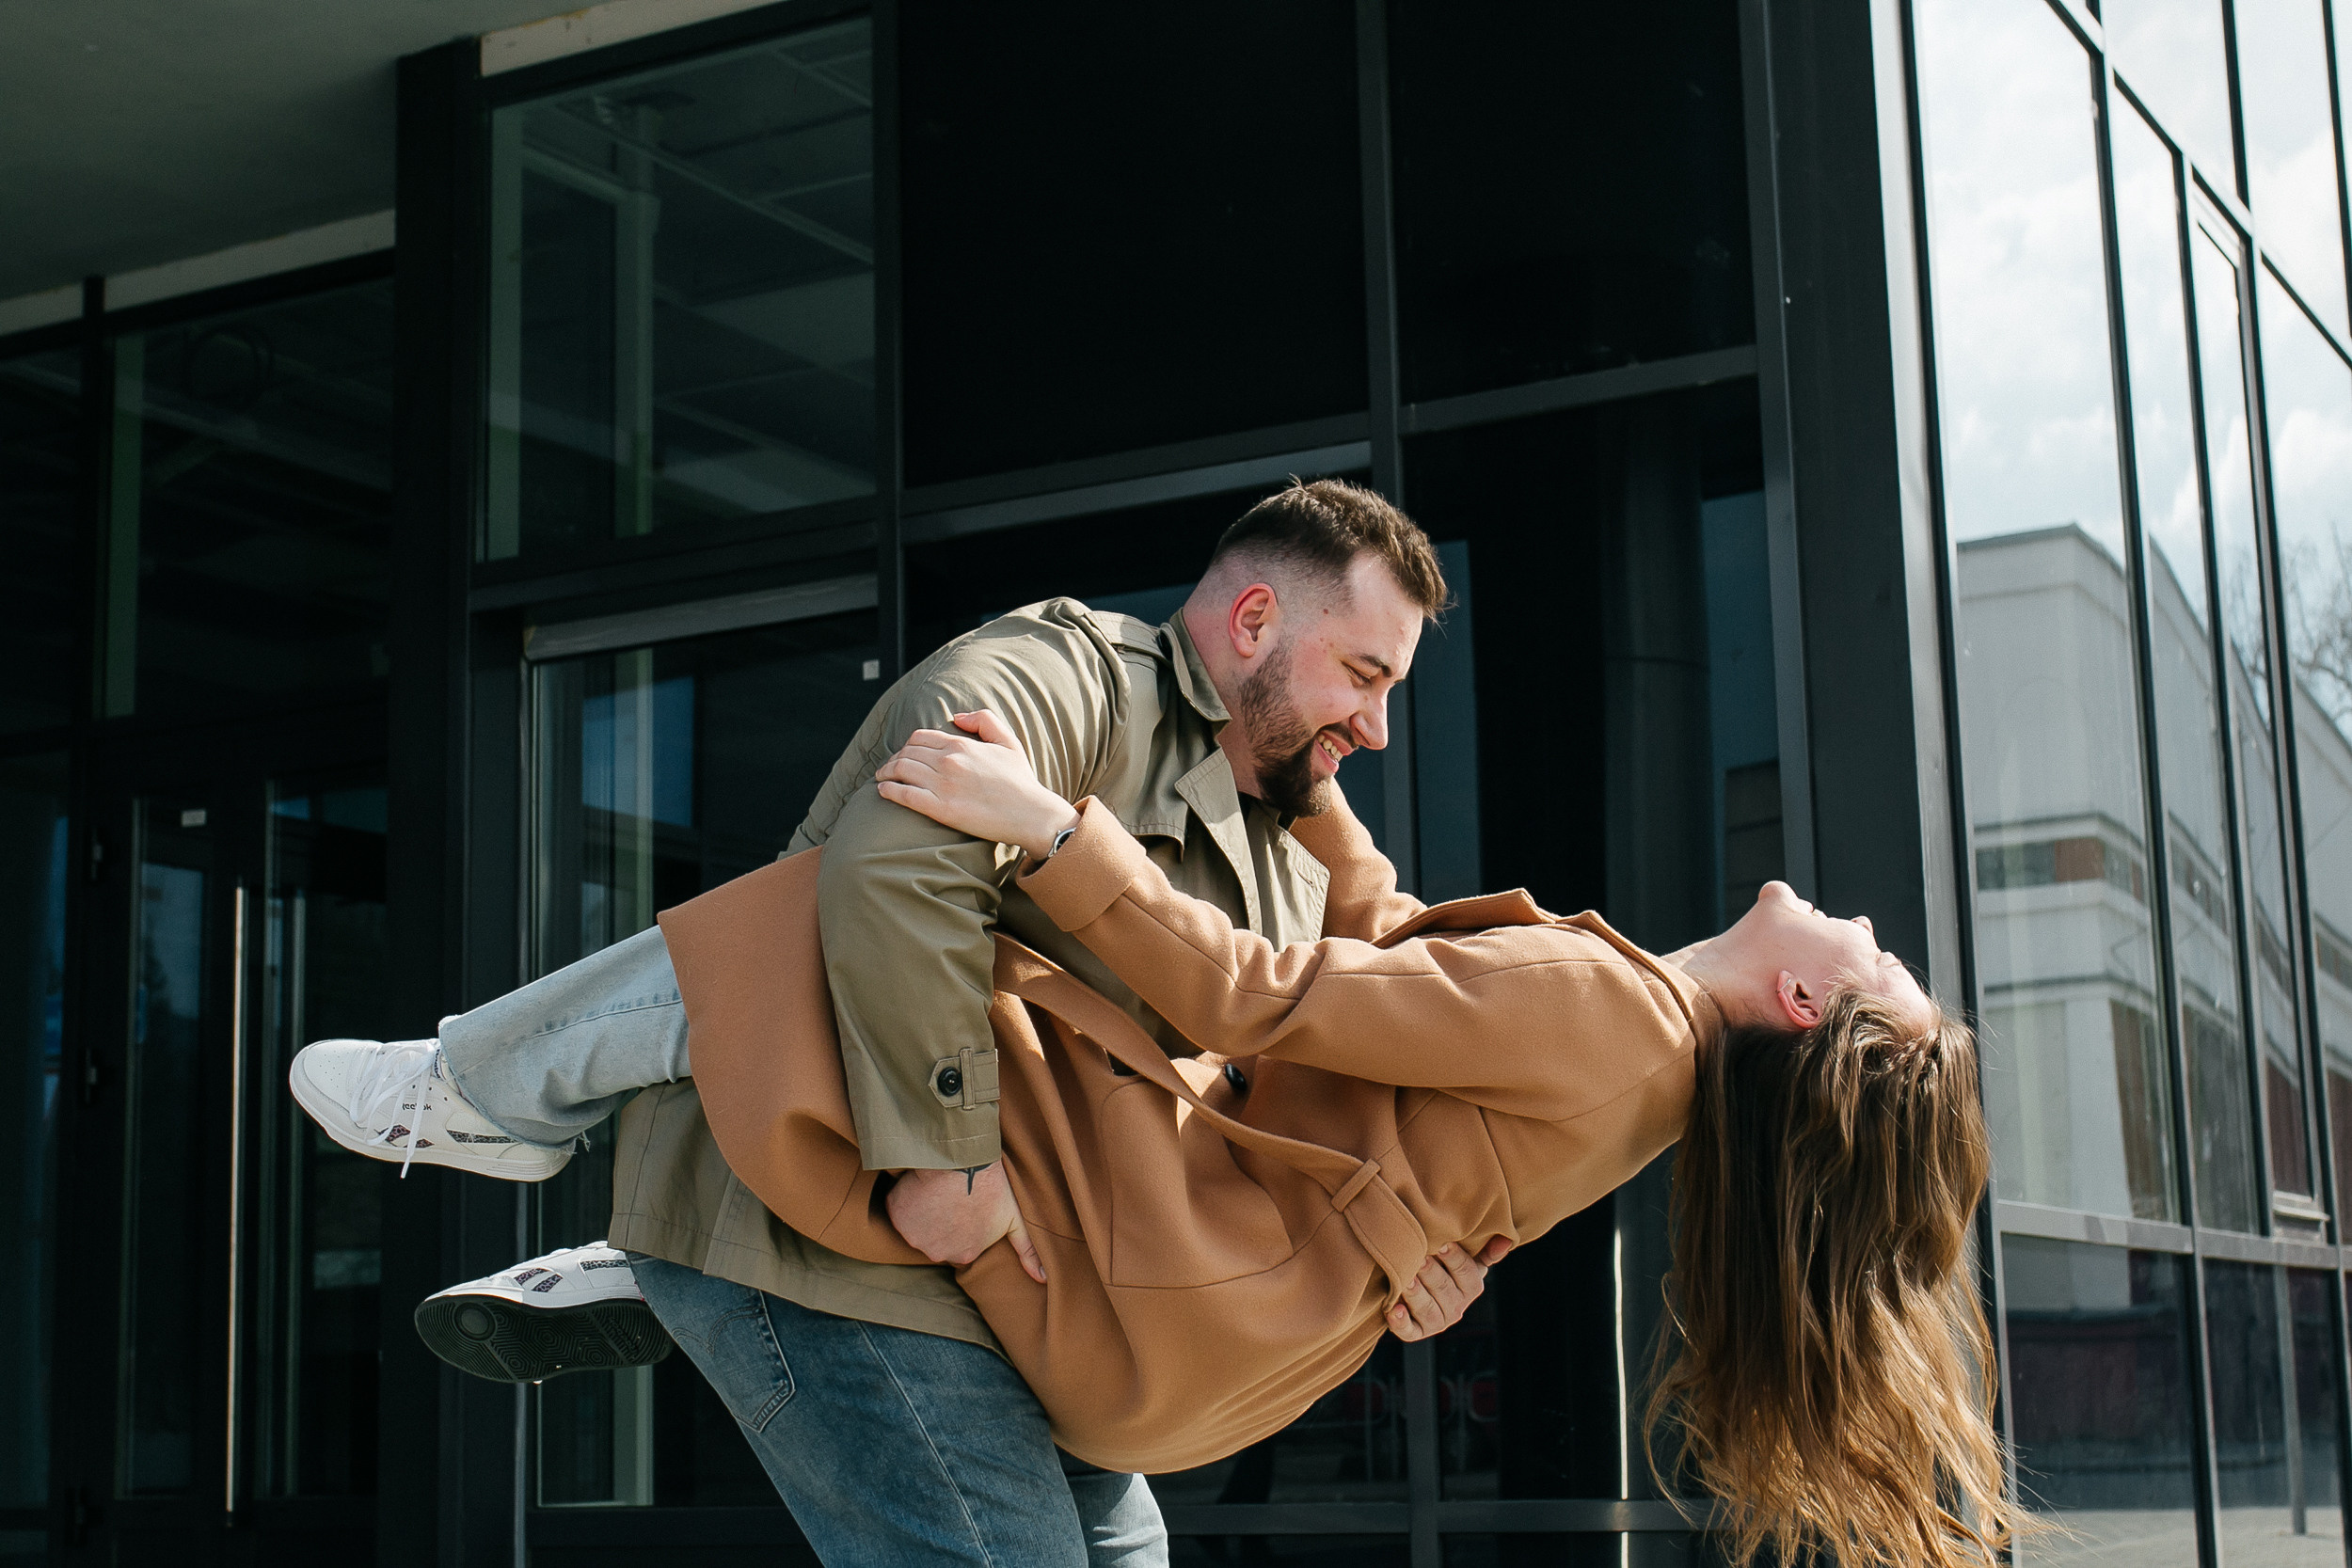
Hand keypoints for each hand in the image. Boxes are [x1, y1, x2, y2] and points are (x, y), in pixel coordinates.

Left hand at [874, 710, 1079, 859]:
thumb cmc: (1020, 780)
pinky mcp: (941, 808)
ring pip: (901, 771)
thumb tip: (957, 717)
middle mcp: (949, 761)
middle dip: (894, 759)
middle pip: (907, 753)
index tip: (904, 754)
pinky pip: (905, 795)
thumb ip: (984, 720)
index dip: (907, 745)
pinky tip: (883, 790)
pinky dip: (889, 790)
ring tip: (882, 777)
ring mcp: (943, 785)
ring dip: (887, 772)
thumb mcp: (1007, 741)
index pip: (920, 737)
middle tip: (889, 767)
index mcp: (961, 744)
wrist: (1029, 813)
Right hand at [885, 1162, 1046, 1283]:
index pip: (957, 1244)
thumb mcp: (1015, 1219)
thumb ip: (1028, 1251)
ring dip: (922, 1212)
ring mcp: (914, 1234)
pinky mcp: (897, 1214)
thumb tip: (1043, 1278)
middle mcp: (937, 1252)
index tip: (964, 1209)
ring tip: (938, 1192)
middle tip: (951, 1198)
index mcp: (964, 1255)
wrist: (964, 1158)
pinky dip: (905, 1201)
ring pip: (915, 1225)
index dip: (960, 1225)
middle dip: (940, 1221)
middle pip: (935, 1238)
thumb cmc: (993, 1187)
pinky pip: (897, 1210)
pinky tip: (920, 1188)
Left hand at [1386, 1238, 1511, 1340]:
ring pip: (1427, 1310)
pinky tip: (1393, 1310)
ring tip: (1406, 1280)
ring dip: (1417, 1295)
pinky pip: (1409, 1331)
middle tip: (1419, 1258)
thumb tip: (1505, 1241)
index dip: (1454, 1258)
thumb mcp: (1469, 1259)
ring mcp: (1436, 1322)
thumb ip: (1485, 1252)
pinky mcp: (1416, 1332)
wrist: (1424, 1287)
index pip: (1466, 1273)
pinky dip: (1400, 1323)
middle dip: (1432, 1273)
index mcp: (1471, 1287)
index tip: (1442, 1243)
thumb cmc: (1447, 1267)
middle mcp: (1456, 1307)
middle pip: (1444, 1290)